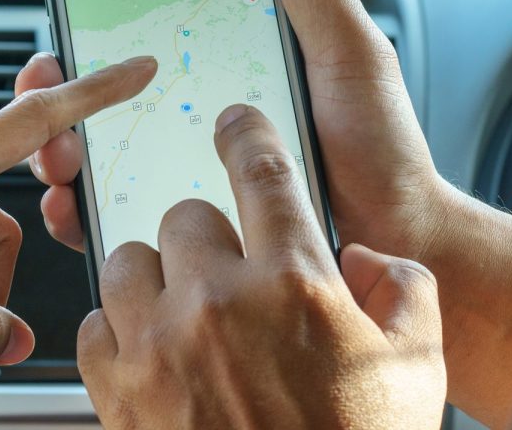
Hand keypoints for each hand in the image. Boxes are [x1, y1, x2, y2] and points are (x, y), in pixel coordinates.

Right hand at [19, 0, 511, 426]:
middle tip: (47, 72)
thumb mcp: (348, 54)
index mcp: (228, 51)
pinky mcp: (177, 220)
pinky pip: (109, 205)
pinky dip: (75, 201)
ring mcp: (181, 159)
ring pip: (91, 137)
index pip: (146, 4)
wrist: (391, 242)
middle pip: (99, 73)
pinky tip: (70, 200)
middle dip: (55, 68)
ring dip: (54, 133)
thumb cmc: (380, 148)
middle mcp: (195, 100)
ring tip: (60, 145)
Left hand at [79, 105, 445, 428]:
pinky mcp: (117, 392)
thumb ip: (406, 293)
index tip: (235, 119)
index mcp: (295, 283)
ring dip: (157, 276)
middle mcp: (219, 302)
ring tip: (184, 311)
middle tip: (229, 276)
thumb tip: (372, 263)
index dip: (247, 131)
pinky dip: (119, 330)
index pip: (262, 170)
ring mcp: (160, 346)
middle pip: (184, 213)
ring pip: (130, 260)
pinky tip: (152, 353)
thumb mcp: (416, 371)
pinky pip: (95, 324)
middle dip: (209, 237)